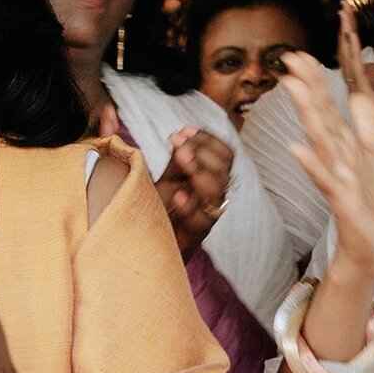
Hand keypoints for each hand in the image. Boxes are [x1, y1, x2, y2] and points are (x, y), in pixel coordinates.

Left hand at [156, 126, 230, 255]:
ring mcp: (207, 214)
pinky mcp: (196, 234)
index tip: (186, 129)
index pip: (225, 154)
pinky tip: (177, 194)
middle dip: (202, 151)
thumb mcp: (166, 177)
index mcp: (211, 179)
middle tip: (178, 141)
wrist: (148, 243)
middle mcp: (213, 195)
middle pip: (224, 169)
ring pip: (217, 192)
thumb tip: (176, 133)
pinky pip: (202, 220)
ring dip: (199, 170)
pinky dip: (190, 206)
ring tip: (181, 157)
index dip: (209, 140)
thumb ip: (176, 159)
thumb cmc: (159, 209)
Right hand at [280, 50, 373, 283]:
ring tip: (293, 87)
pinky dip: (313, 166)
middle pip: (320, 116)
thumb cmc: (371, 204)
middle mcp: (336, 159)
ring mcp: (337, 179)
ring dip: (307, 114)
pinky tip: (297, 149)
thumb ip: (366, 126)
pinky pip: (326, 181)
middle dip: (307, 87)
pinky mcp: (343, 202)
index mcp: (344, 147)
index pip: (327, 107)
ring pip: (321, 141)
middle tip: (289, 58)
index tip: (300, 54)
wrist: (373, 247)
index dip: (316, 80)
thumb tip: (359, 95)